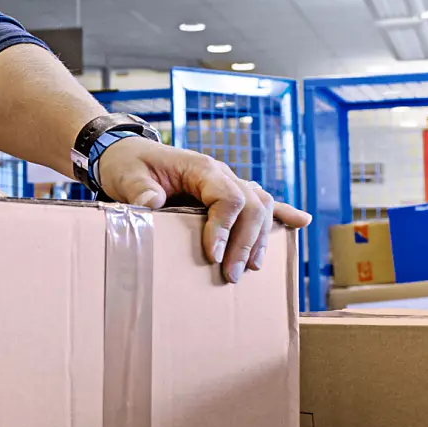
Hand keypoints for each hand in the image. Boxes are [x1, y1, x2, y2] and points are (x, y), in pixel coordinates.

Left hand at [94, 139, 311, 282]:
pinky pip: (259, 202)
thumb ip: (139, 191)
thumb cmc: (128, 164)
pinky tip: (301, 223)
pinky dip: (282, 213)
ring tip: (250, 269)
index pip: (228, 196)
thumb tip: (152, 206)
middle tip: (232, 274)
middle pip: (252, 205)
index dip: (225, 228)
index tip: (214, 254)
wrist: (127, 152)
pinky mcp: (227, 194)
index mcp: (201, 167)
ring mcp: (227, 183)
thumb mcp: (126, 176)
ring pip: (261, 207)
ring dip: (259, 239)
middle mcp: (221, 173)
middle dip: (246, 243)